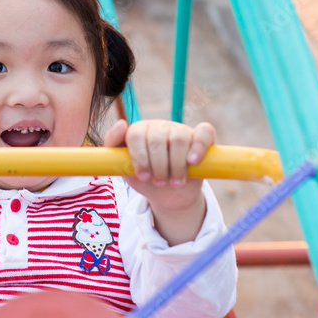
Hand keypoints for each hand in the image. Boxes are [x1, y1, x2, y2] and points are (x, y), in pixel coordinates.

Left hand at [104, 118, 215, 243]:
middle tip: (159, 183)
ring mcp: (181, 129)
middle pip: (157, 139)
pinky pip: (205, 132)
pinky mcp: (200, 137)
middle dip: (158, 166)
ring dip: (176, 166)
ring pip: (179, 139)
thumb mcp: (124, 167)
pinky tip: (192, 162)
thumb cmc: (145, 178)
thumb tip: (121, 123)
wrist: (169, 194)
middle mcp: (159, 127)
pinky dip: (199, 147)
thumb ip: (113, 145)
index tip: (143, 177)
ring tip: (174, 182)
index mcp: (139, 130)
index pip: (135, 135)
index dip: (140, 158)